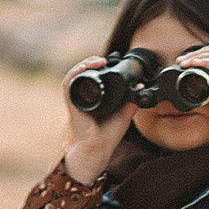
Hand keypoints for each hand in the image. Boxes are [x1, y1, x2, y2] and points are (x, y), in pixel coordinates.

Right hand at [61, 56, 135, 184]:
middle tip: (105, 60)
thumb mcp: (124, 114)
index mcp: (94, 98)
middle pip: (84, 73)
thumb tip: (140, 86)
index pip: (94, 76)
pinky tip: (86, 67)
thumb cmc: (109, 135)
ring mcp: (76, 99)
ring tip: (98, 61)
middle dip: (93, 63)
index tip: (112, 61)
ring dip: (85, 64)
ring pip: (76, 74)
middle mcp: (84, 96)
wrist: (99, 148)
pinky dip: (76, 72)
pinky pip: (68, 82)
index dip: (100, 66)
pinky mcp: (71, 102)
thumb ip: (131, 100)